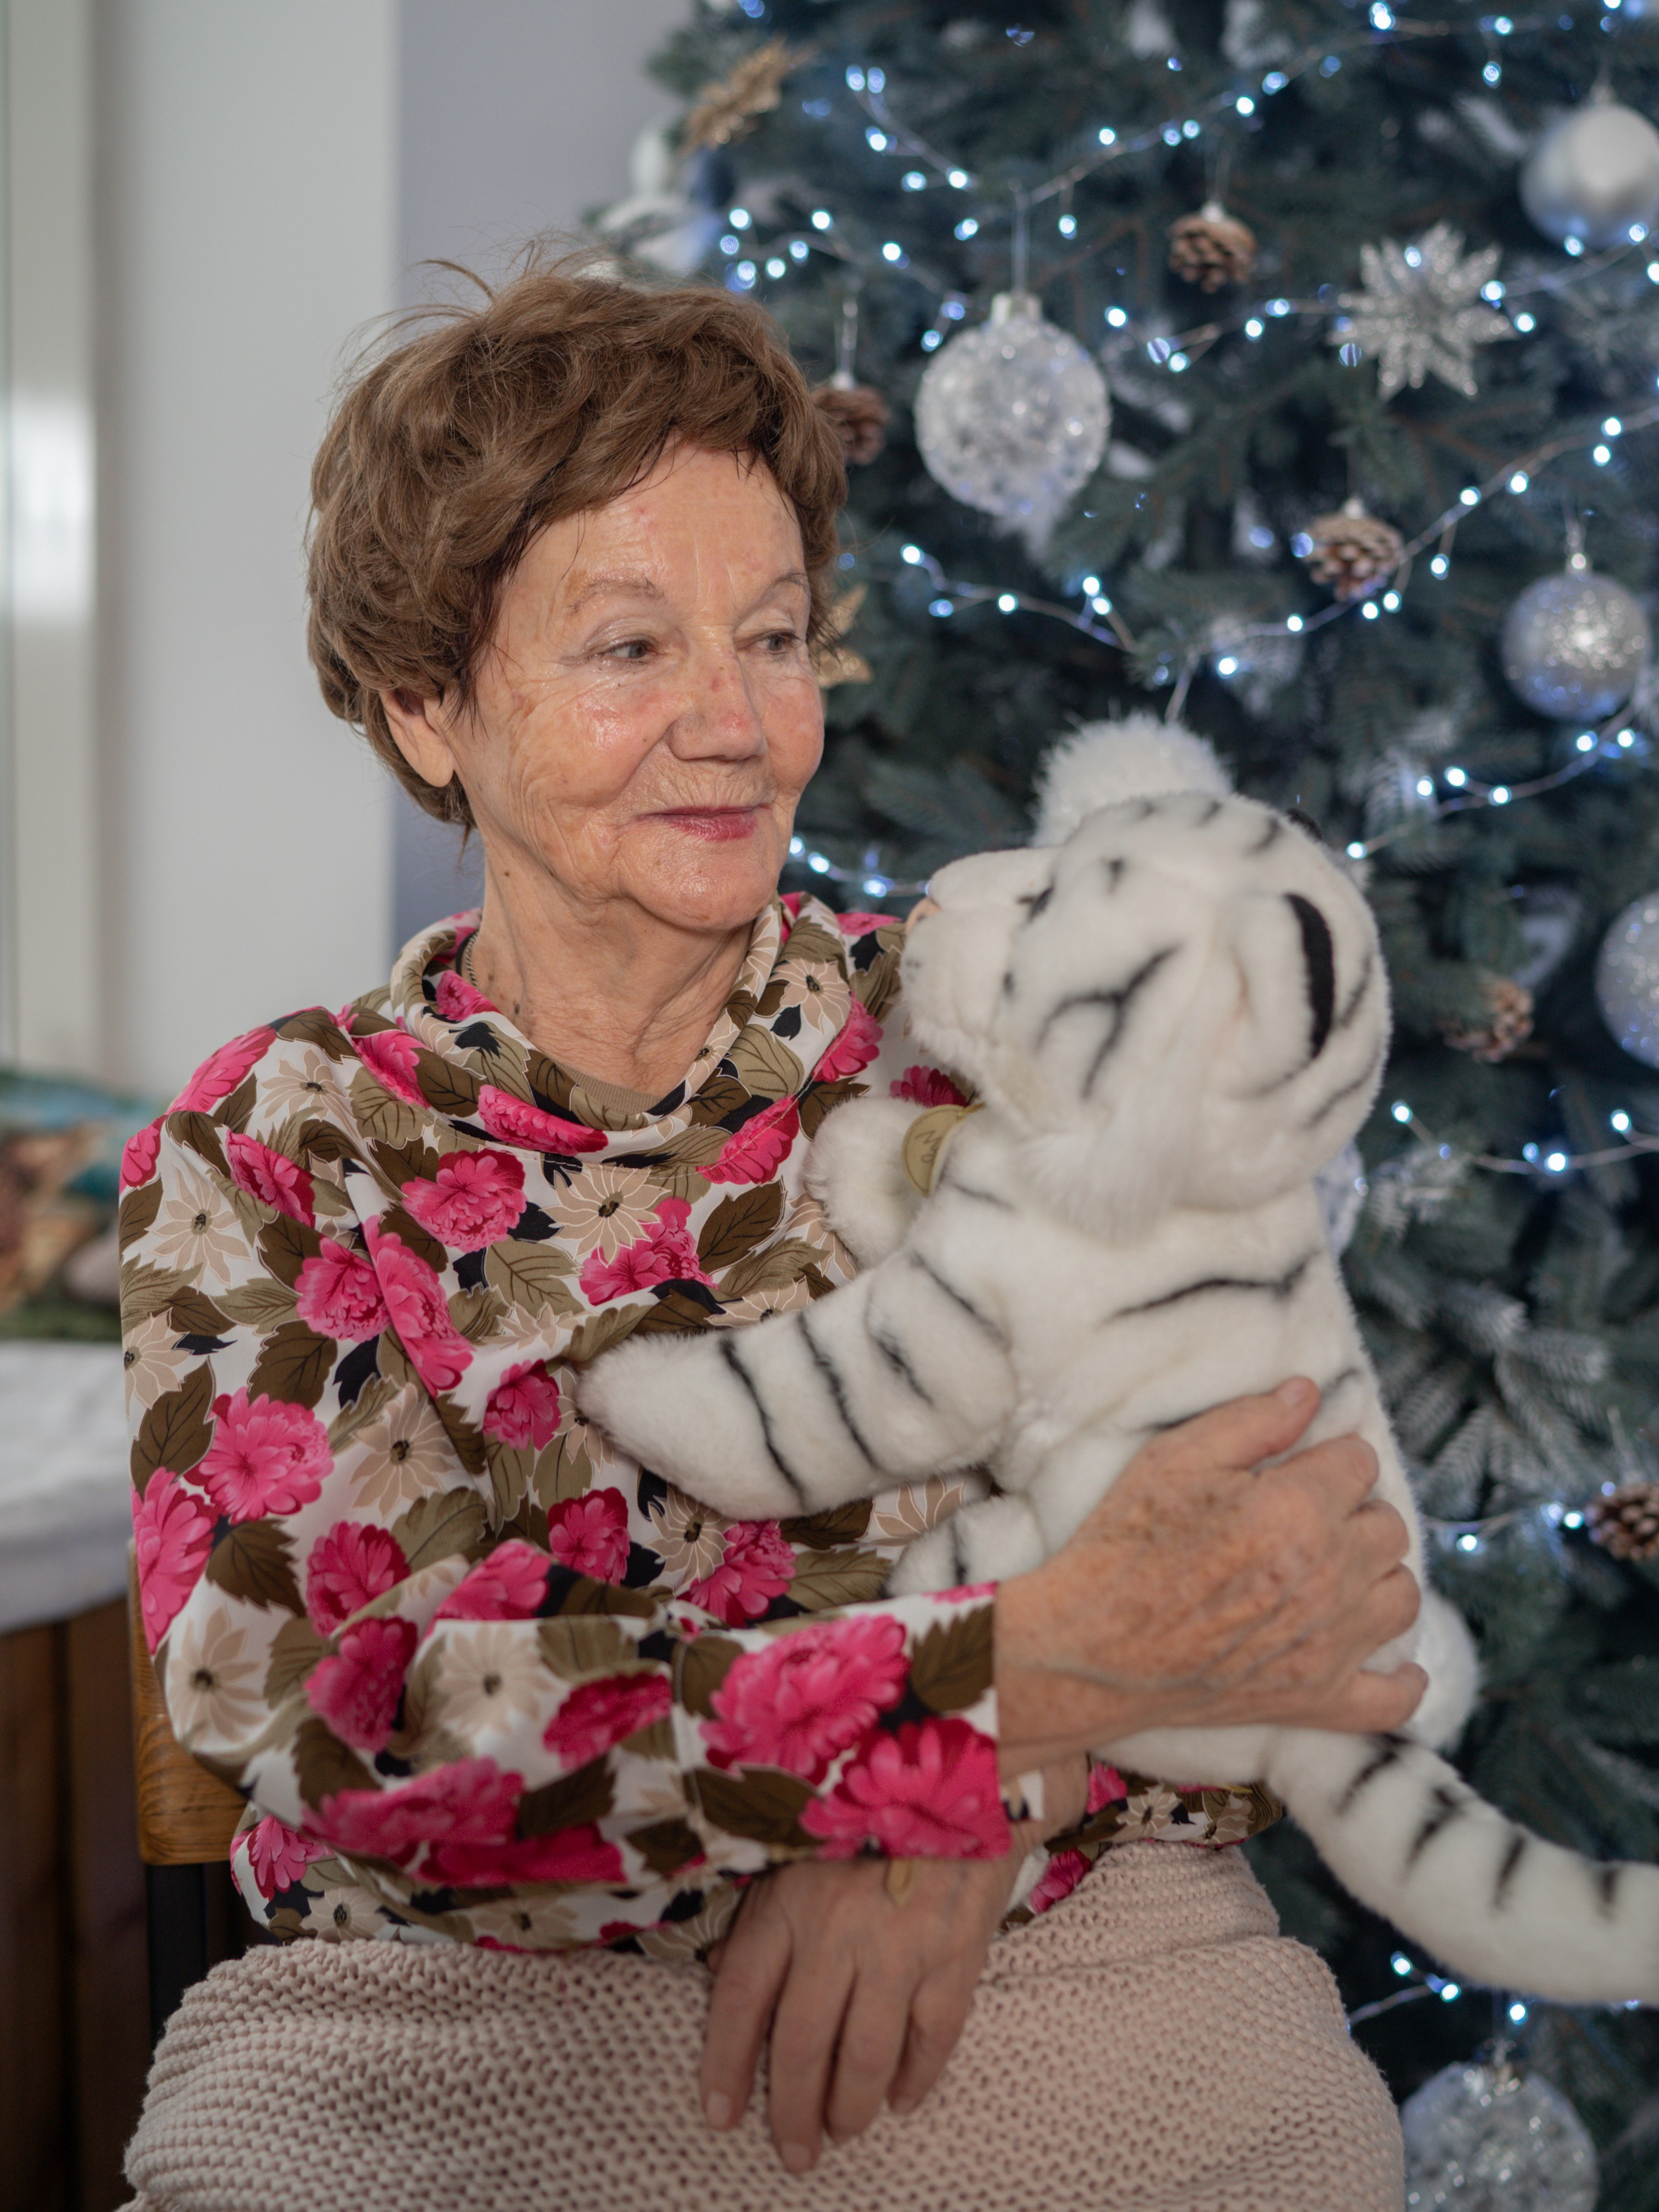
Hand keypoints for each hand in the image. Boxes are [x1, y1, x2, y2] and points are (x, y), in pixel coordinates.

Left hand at [700, 1759, 1085, 2172]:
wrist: (968, 1763)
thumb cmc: (870, 1799)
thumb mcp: (799, 1840)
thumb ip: (766, 1905)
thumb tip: (731, 1970)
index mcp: (787, 1898)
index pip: (739, 1999)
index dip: (724, 2064)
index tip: (720, 2114)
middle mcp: (836, 1930)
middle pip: (800, 2045)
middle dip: (792, 2110)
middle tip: (793, 2151)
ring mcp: (899, 1945)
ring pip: (864, 2056)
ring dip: (850, 2107)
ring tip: (842, 2130)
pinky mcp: (955, 1954)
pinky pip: (932, 2037)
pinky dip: (916, 2077)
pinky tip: (902, 2097)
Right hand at [996, 1378, 1423, 1770]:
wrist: (1087, 1650)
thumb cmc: (1121, 1548)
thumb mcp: (1170, 1461)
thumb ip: (1248, 1422)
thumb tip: (1307, 1394)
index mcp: (1294, 1511)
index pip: (1360, 1463)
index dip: (1329, 1457)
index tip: (1301, 1467)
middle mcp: (1326, 1576)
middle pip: (1389, 1526)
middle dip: (1355, 1511)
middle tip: (1308, 1516)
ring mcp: (1327, 1645)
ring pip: (1403, 1597)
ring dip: (1379, 1577)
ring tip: (1337, 1571)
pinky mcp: (1317, 1700)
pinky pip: (1394, 1698)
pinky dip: (1402, 1681)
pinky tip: (1385, 1658)